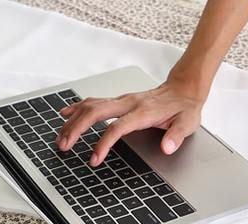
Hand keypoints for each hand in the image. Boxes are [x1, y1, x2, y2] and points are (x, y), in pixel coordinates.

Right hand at [56, 79, 204, 166]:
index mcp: (143, 111)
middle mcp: (129, 103)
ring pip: (92, 105)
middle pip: (96, 112)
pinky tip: (66, 113)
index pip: (117, 127)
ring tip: (61, 136)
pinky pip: (94, 101)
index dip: (104, 143)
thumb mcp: (187, 123)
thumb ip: (177, 136)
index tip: (94, 159)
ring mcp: (122, 99)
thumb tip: (167, 147)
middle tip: (64, 146)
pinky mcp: (119, 99)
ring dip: (74, 120)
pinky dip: (78, 107)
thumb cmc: (183, 107)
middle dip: (77, 129)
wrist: (183, 89)